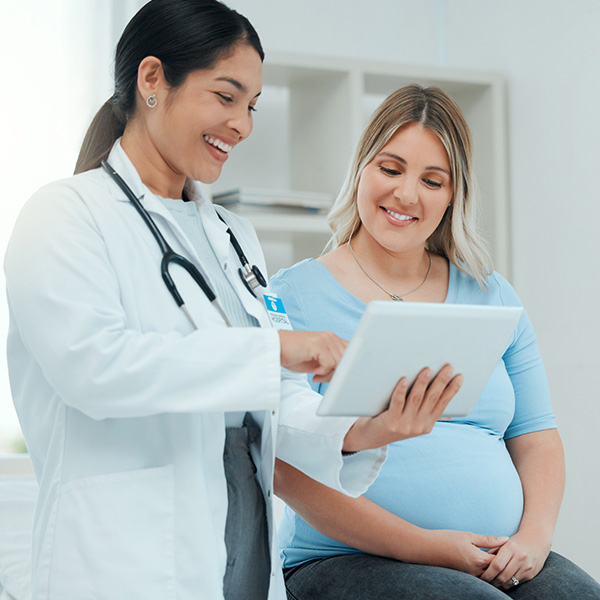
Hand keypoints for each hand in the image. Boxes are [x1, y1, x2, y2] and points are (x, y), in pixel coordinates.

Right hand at [278, 330, 347, 381]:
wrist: (275, 348)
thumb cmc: (294, 355)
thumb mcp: (317, 360)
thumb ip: (332, 363)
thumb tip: (345, 373)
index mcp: (332, 339)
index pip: (352, 352)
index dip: (348, 366)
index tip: (340, 377)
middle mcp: (330, 337)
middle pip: (348, 359)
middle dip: (338, 372)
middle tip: (324, 377)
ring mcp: (325, 339)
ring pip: (340, 362)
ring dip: (329, 374)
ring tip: (317, 375)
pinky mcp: (318, 344)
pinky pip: (330, 363)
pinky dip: (323, 372)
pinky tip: (314, 373)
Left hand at [343, 365, 462, 451]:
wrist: (371, 437)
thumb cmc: (394, 422)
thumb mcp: (414, 421)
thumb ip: (427, 411)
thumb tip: (448, 403)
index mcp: (427, 424)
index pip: (443, 404)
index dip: (452, 390)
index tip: (460, 377)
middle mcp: (419, 425)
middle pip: (432, 399)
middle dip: (441, 382)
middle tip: (448, 367)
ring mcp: (405, 424)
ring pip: (416, 399)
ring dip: (422, 383)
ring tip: (427, 369)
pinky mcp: (391, 422)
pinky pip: (397, 402)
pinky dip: (401, 390)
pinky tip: (403, 380)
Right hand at [423, 530, 508, 576]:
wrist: (427, 548)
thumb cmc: (446, 539)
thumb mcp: (468, 535)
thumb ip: (488, 540)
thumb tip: (506, 539)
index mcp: (478, 560)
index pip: (501, 560)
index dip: (507, 553)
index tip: (510, 545)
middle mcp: (476, 572)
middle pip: (498, 571)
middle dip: (504, 562)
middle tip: (507, 552)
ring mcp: (471, 576)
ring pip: (491, 576)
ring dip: (496, 568)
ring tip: (498, 556)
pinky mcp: (467, 577)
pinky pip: (482, 577)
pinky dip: (487, 571)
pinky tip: (486, 562)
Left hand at [479, 530, 550, 588]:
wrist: (536, 542)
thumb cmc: (515, 543)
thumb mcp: (503, 543)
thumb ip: (492, 552)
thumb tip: (480, 564)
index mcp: (510, 548)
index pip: (496, 565)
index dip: (488, 574)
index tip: (481, 577)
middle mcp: (520, 557)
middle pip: (503, 576)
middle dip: (492, 582)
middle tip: (485, 583)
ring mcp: (526, 567)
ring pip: (510, 582)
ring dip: (500, 585)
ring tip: (492, 584)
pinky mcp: (530, 575)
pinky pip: (517, 583)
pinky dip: (508, 585)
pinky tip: (502, 584)